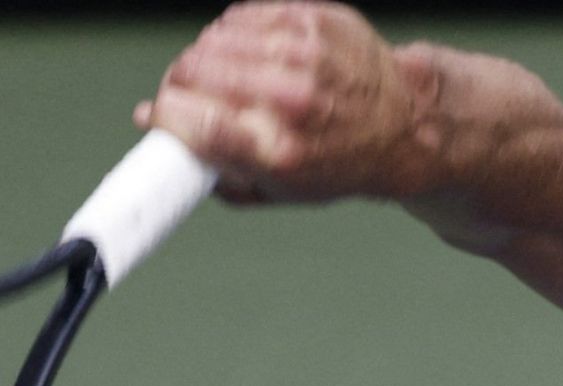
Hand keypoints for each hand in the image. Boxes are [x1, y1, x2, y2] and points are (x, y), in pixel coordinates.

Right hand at [135, 1, 429, 203]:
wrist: (403, 125)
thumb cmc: (339, 162)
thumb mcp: (280, 191)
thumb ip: (215, 174)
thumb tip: (159, 139)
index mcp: (279, 151)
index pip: (188, 120)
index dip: (162, 116)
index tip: (160, 116)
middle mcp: (292, 100)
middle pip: (192, 72)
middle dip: (177, 85)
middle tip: (185, 96)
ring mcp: (303, 54)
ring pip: (211, 40)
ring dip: (203, 58)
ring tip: (220, 77)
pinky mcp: (311, 19)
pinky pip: (240, 16)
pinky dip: (232, 35)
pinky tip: (245, 54)